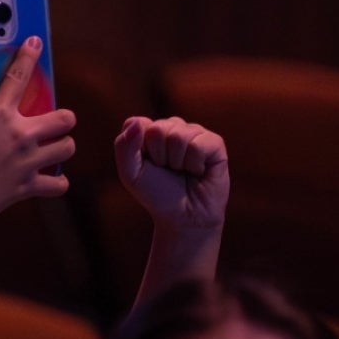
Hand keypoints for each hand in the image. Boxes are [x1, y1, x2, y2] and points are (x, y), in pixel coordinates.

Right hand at [0, 36, 76, 231]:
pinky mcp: (28, 186)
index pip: (18, 75)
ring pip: (67, 148)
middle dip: (63, 118)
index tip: (36, 42)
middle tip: (54, 122)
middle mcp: (20, 135)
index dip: (29, 55)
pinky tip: (49, 179)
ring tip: (52, 149)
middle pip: (63, 118)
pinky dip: (55, 182)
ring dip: (61, 147)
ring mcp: (28, 161)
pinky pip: (58, 184)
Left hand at [114, 115, 228, 230]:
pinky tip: (198, 171)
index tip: (147, 165)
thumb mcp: (130, 174)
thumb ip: (124, 147)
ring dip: (177, 162)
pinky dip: (194, 164)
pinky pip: (198, 144)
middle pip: (157, 129)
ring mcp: (194, 132)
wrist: (184, 216)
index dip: (138, 150)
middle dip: (159, 157)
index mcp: (149, 131)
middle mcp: (172, 127)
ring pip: (178, 136)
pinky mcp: (214, 142)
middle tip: (167, 170)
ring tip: (182, 171)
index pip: (136, 123)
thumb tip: (138, 122)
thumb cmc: (156, 193)